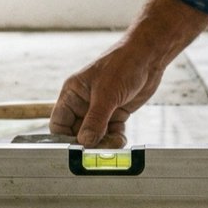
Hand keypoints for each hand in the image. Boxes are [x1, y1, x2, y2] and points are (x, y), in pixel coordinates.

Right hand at [50, 46, 164, 147]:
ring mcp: (100, 110)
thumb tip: (85, 142)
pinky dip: (115, 139)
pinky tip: (121, 137)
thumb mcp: (107, 94)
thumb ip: (95, 120)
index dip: (64, 138)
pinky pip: (110, 133)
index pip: (59, 123)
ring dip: (104, 143)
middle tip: (98, 150)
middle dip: (88, 143)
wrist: (148, 57)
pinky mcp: (115, 113)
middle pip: (77, 133)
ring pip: (95, 136)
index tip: (76, 149)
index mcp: (72, 94)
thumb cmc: (123, 65)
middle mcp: (83, 104)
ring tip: (114, 142)